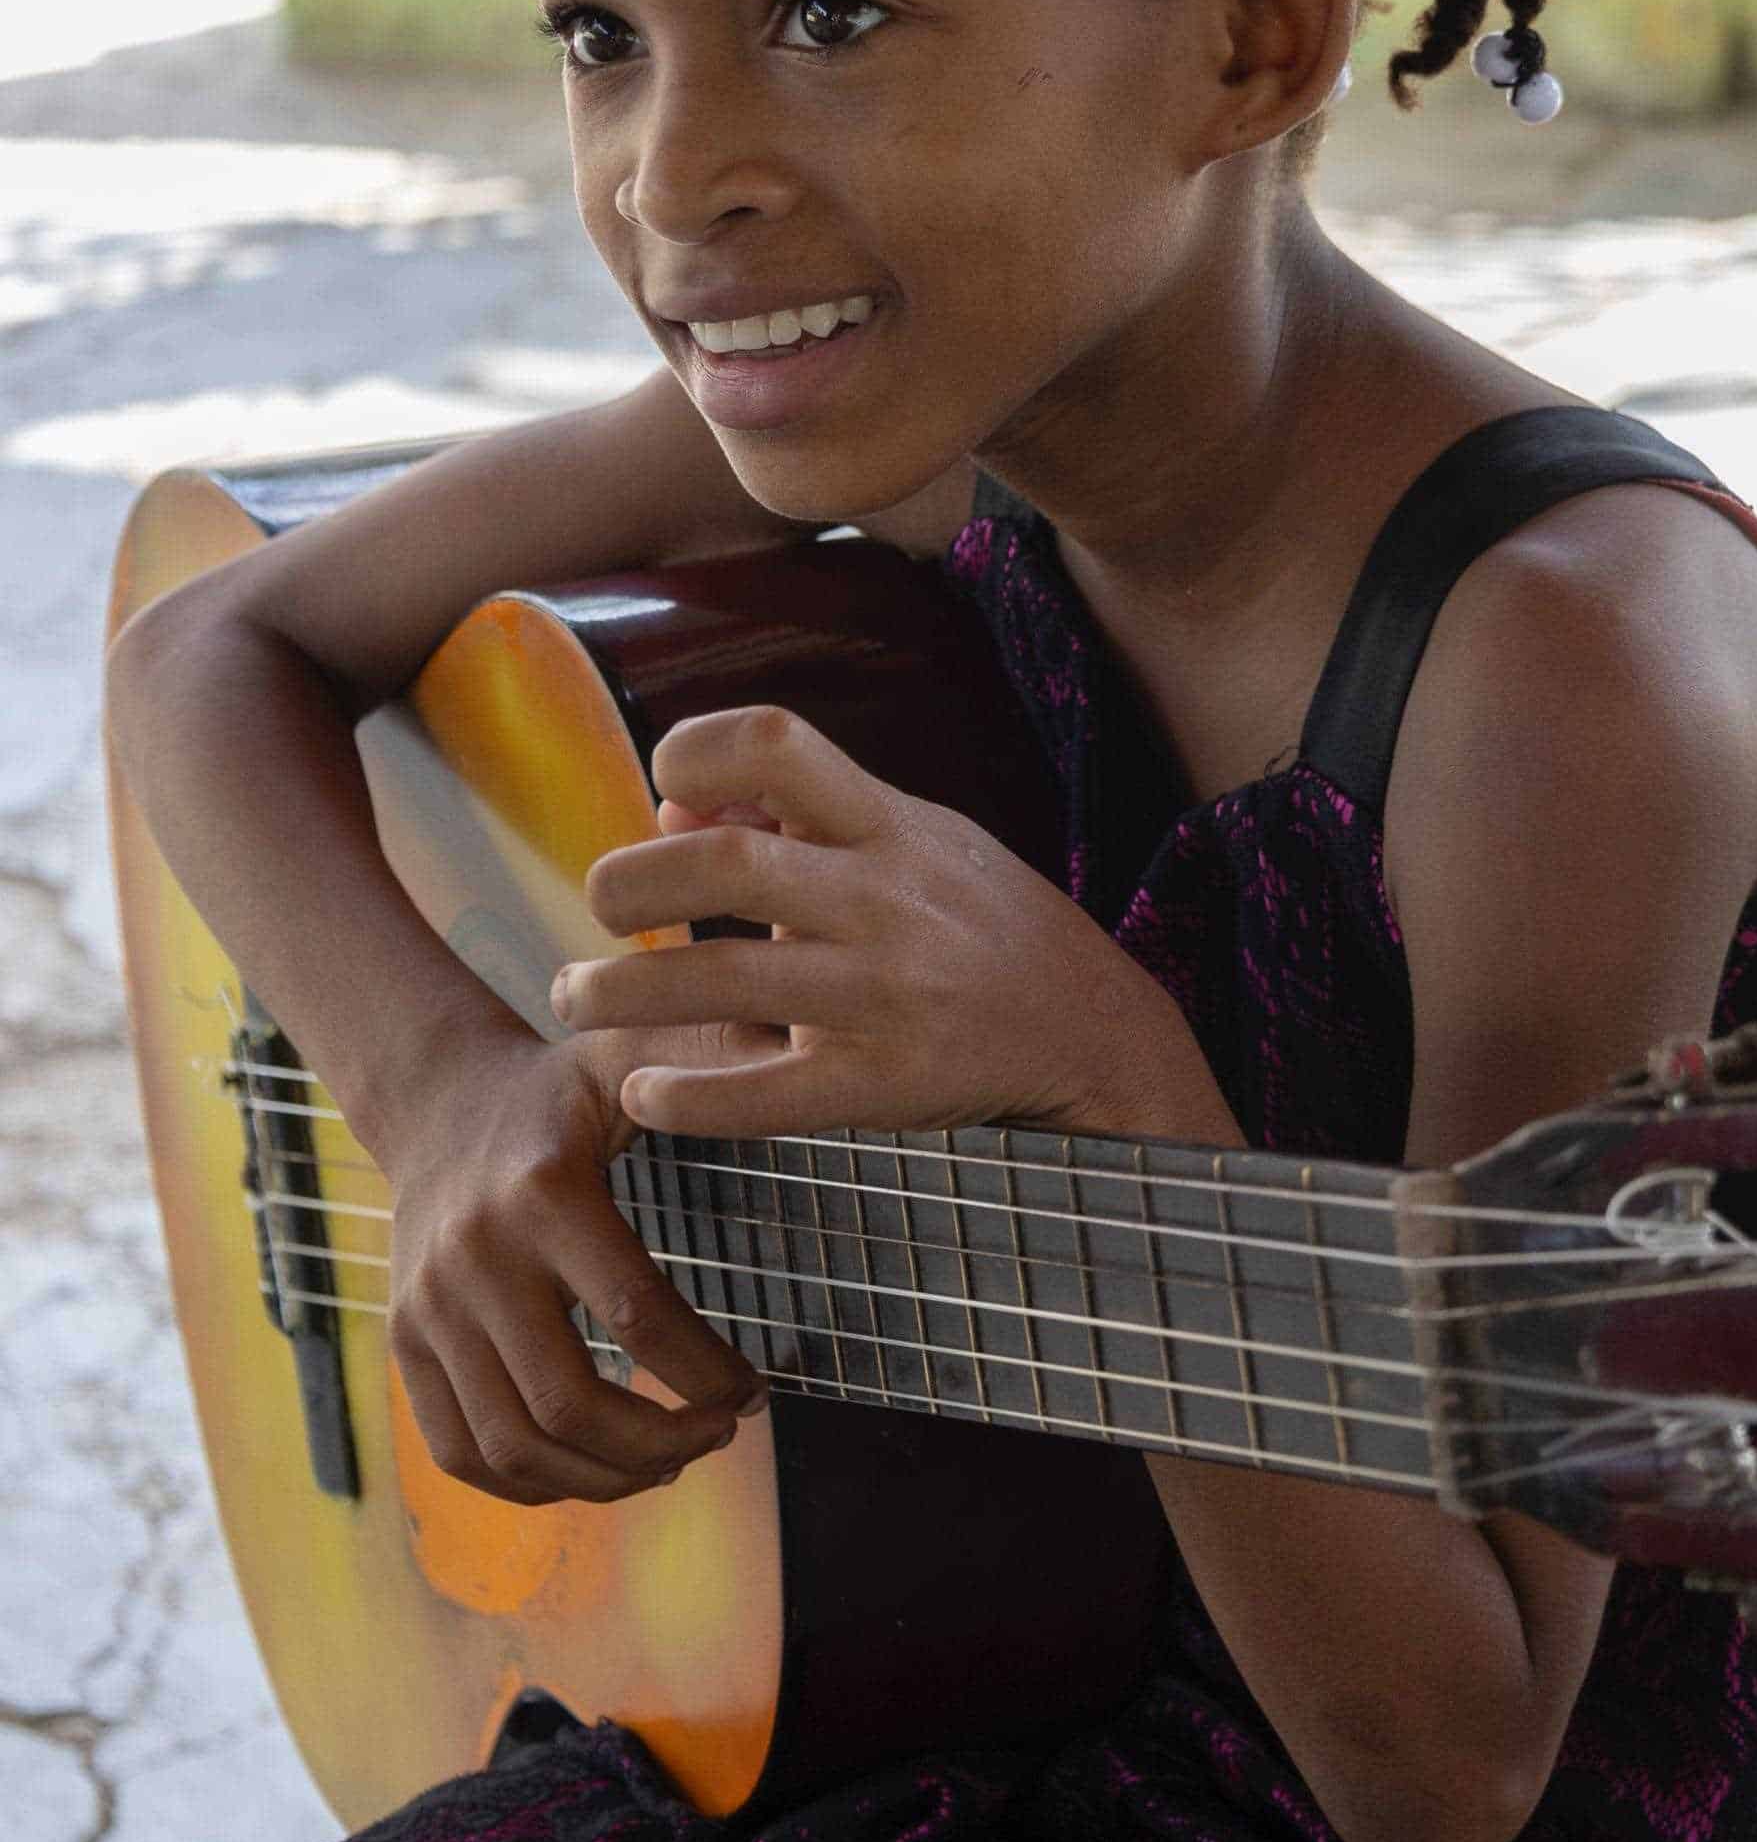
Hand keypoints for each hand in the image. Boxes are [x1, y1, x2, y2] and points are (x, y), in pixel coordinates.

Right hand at [376, 1019, 778, 1505]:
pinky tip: (596, 1467)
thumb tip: (793, 1038)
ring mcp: (428, 1311)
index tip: (757, 1389)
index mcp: (545, 1195)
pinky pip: (460, 1451)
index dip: (708, 1373)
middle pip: (569, 1400)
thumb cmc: (557, 1091)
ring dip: (606, 1476)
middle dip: (661, 1442)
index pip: (637, 1315)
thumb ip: (709, 1048)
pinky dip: (534, 1483)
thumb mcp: (626, 1053)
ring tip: (670, 1458)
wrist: (437, 1105)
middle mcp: (475, 1260)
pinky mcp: (403, 1346)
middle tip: (721, 1433)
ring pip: (514, 1443)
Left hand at [547, 704, 1232, 1145]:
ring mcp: (886, 995)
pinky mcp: (886, 1085)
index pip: (774, 742)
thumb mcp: (913, 840)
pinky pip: (765, 1095)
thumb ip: (798, 816)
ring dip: (622, 993)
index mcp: (889, 825)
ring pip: (724, 983)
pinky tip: (641, 1097)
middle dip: (629, 882)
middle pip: (726, 863)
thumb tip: (667, 806)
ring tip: (573, 999)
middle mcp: (884, 899)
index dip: (691, 751)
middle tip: (593, 907)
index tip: (659, 789)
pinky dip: (687, 1098)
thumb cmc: (983, 924)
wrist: (1098, 1033)